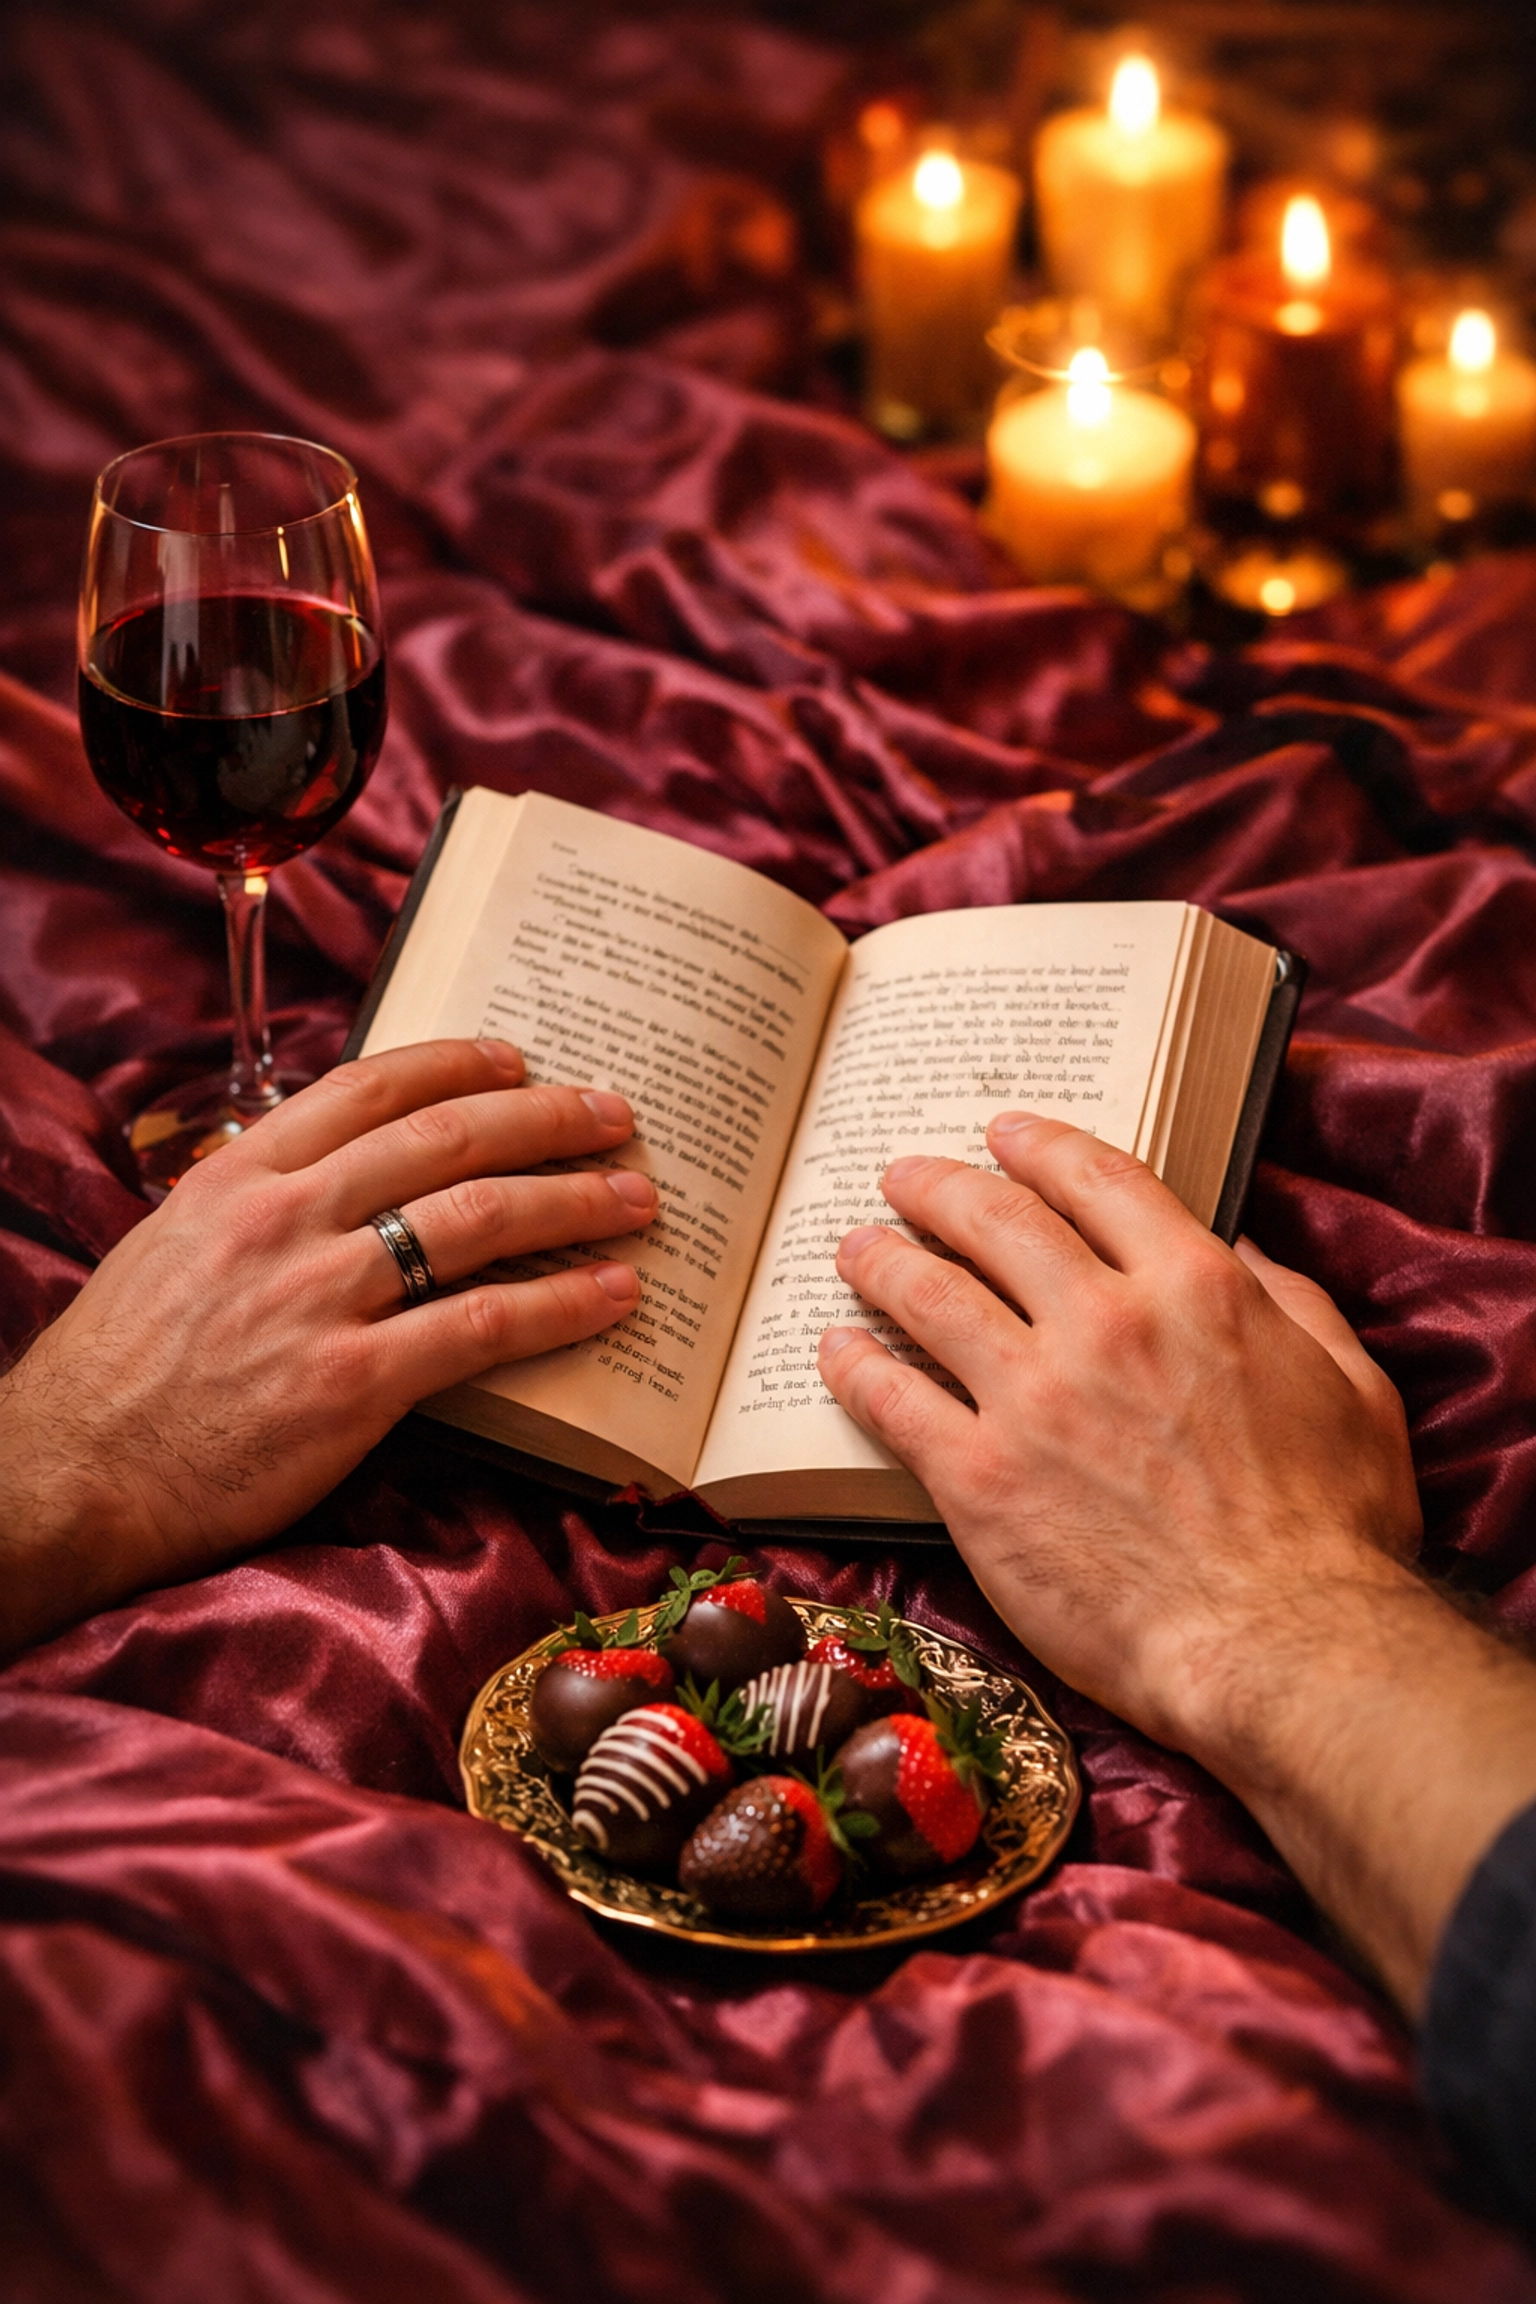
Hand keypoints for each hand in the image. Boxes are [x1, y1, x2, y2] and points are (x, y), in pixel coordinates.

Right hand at [0, 1038, 653, 1653]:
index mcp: (238, 1177)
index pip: (365, 1088)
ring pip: (479, 1217)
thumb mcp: (173, 1251)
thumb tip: (343, 1191)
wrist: (70, 1477)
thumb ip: (256, 1211)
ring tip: (638, 1199)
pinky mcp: (352, 1383)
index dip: (454, 1065)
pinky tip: (613, 1295)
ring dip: (574, 1201)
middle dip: (545, 1119)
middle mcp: (285, 1218)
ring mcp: (321, 1297)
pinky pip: (483, 1326)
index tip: (514, 1060)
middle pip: (445, 1138)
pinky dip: (561, 1304)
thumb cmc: (118, 1376)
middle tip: (613, 1115)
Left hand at [816, 1118, 1535, 2015]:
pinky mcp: (980, 1477)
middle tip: (903, 1177)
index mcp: (1197, 1288)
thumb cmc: (1332, 1535)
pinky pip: (892, 1400)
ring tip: (854, 1248)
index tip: (1004, 1132)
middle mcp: (1106, 1323)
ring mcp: (1034, 1398)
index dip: (1040, 1146)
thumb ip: (1294, 1304)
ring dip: (881, 1260)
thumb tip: (1244, 1253)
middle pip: (995, 1220)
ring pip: (928, 1295)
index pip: (1098, 1179)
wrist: (1279, 1649)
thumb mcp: (1353, 1390)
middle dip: (939, 1187)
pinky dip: (855, 1366)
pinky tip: (833, 1351)